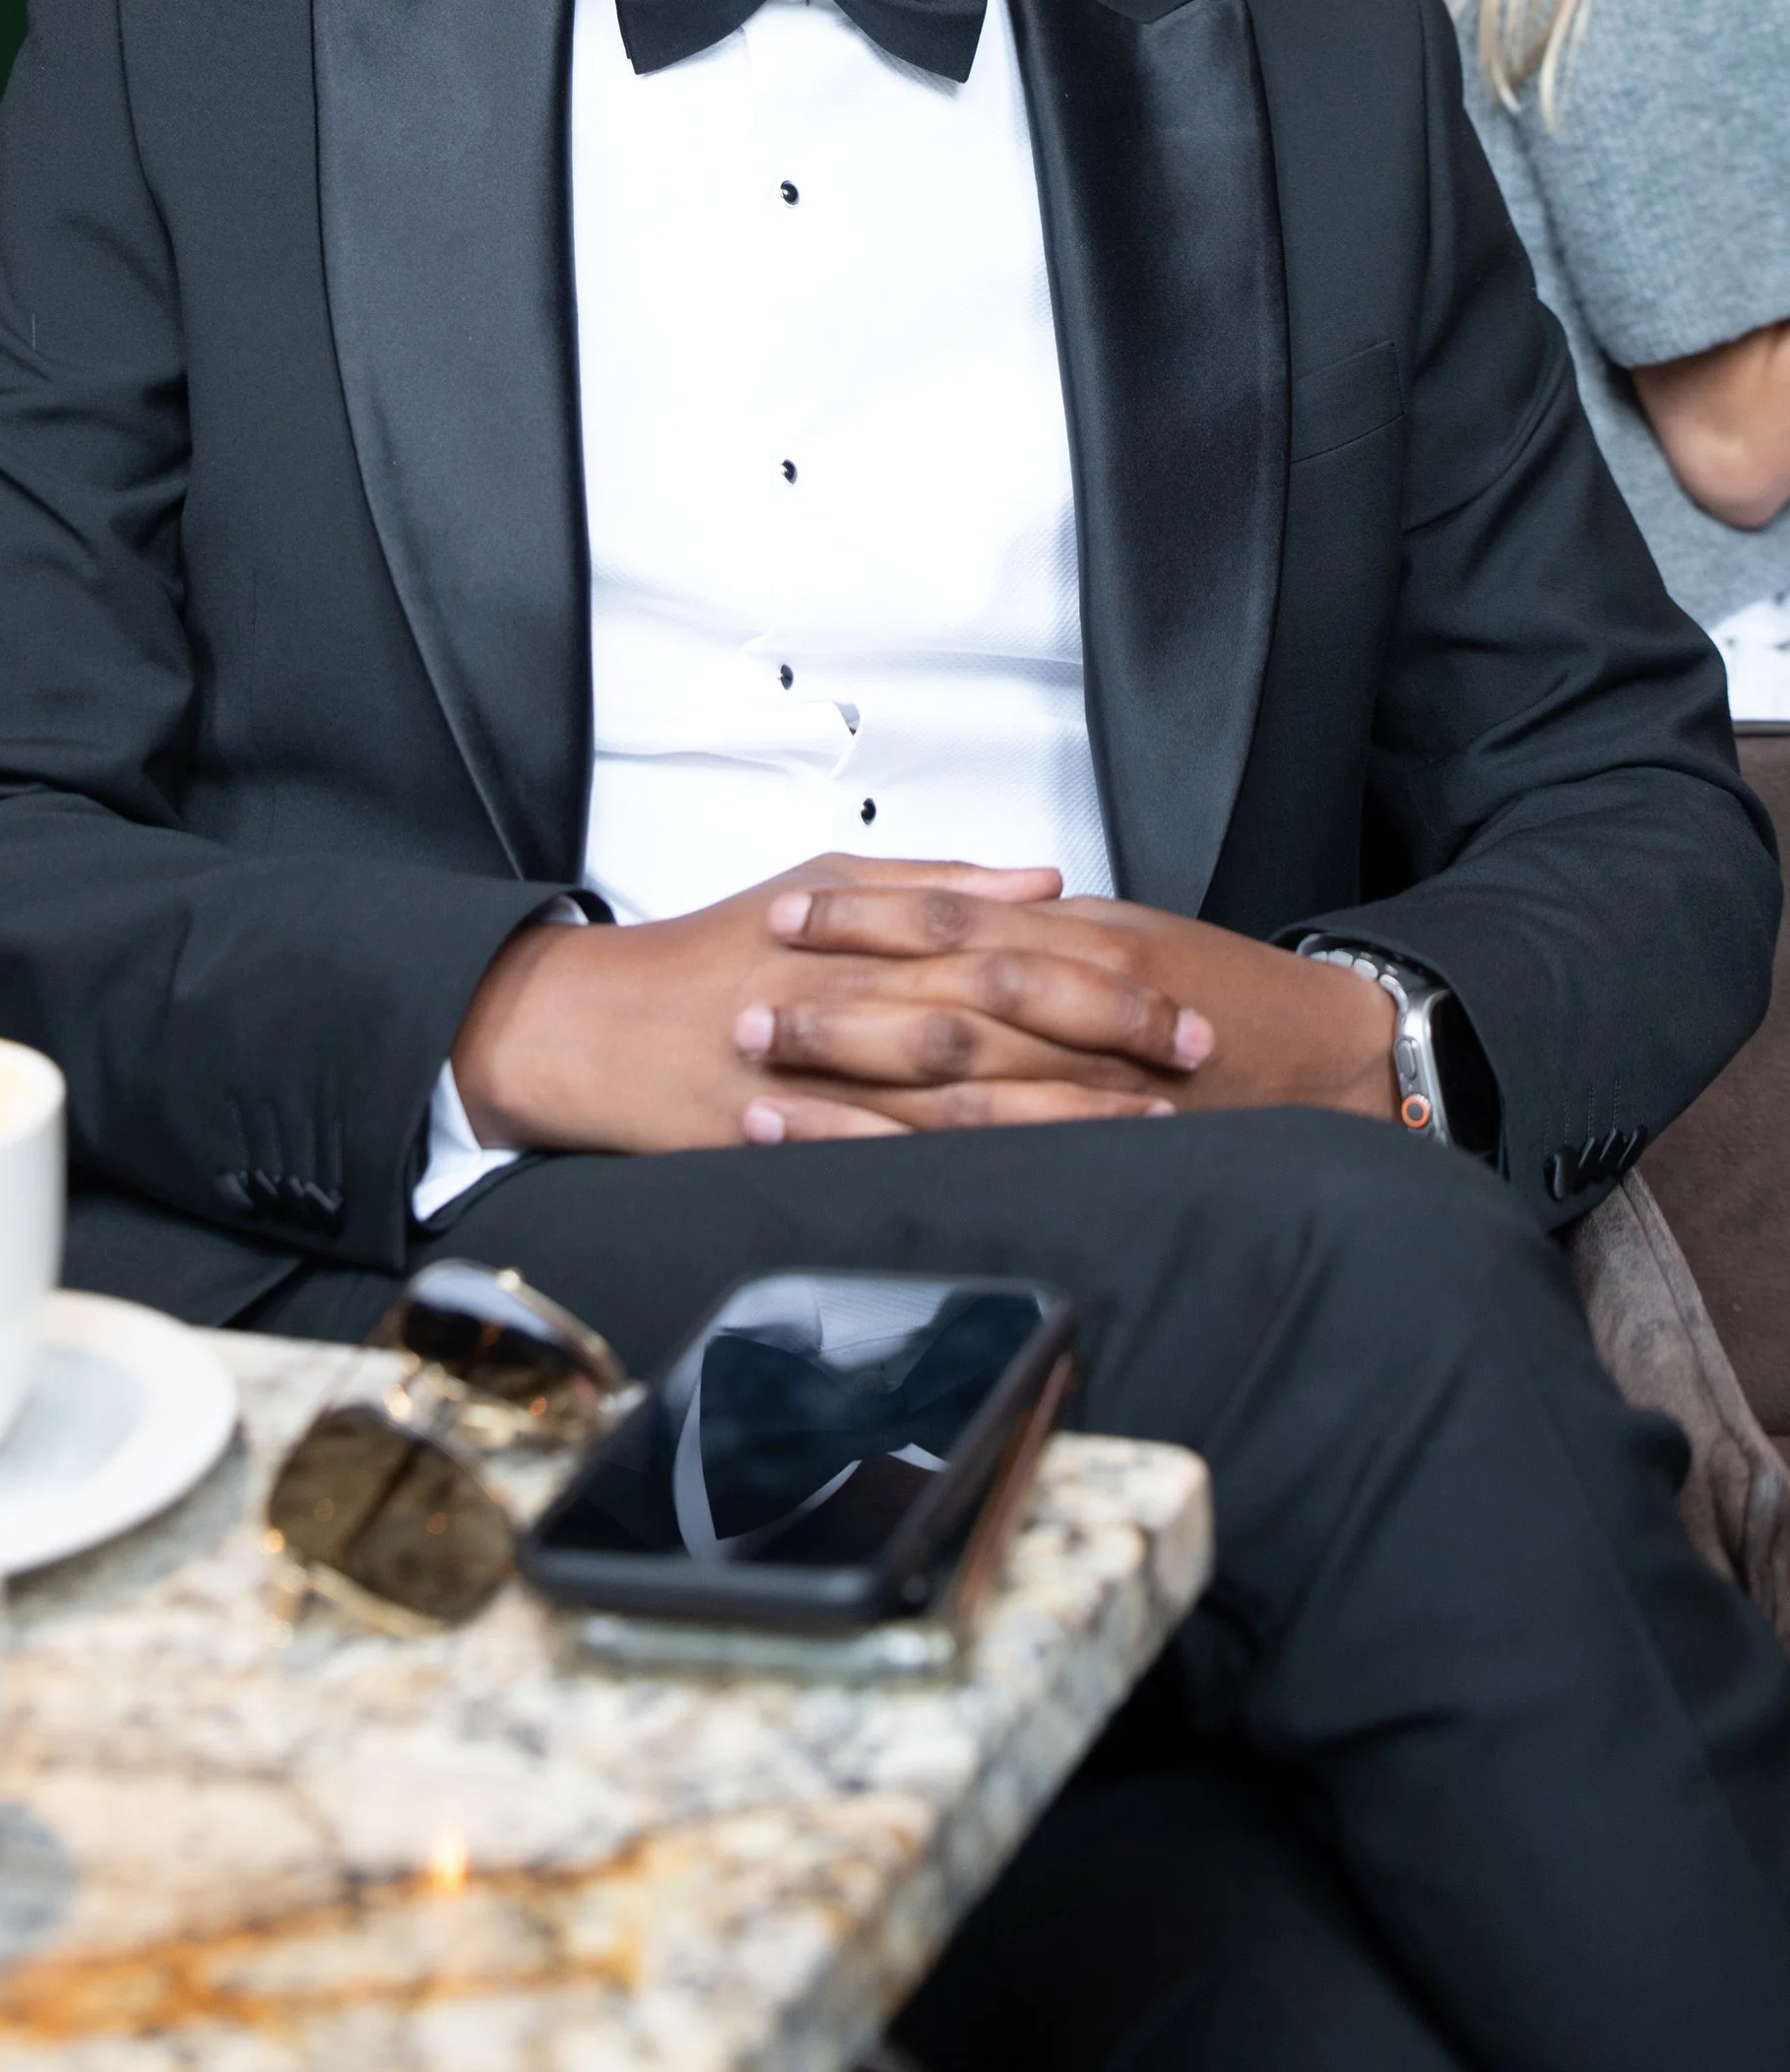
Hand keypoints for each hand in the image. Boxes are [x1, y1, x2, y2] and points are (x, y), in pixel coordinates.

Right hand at [451, 856, 1214, 1156]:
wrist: (593, 1025)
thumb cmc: (710, 950)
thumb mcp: (819, 883)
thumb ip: (938, 882)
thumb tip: (1047, 878)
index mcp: (872, 939)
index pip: (1012, 955)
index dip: (1106, 980)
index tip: (1184, 1001)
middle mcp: (860, 1004)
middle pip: (1008, 1025)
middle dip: (1110, 1045)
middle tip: (1198, 1061)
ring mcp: (832, 1081)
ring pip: (969, 1102)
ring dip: (1067, 1119)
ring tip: (1151, 1132)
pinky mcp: (801, 1146)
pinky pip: (902, 1166)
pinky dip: (975, 1181)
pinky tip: (1038, 1194)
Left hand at [745, 882, 1397, 1141]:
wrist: (1333, 1056)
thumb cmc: (1223, 989)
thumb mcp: (1125, 928)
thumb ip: (1035, 919)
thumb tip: (946, 905)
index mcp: (1078, 937)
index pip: (949, 916)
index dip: (861, 916)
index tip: (783, 919)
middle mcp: (1079, 1007)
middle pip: (933, 1003)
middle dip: (833, 1012)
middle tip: (742, 1013)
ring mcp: (1089, 1087)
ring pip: (952, 1094)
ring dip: (852, 1100)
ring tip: (764, 1099)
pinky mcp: (1099, 1149)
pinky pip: (996, 1160)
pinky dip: (921, 1165)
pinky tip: (853, 1169)